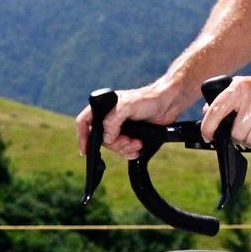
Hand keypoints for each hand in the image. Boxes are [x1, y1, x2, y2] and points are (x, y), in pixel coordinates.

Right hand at [80, 77, 194, 160]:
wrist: (168, 104)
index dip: (82, 136)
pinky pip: (124, 150)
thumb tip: (107, 138)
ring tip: (137, 143)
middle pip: (101, 139)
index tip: (85, 150)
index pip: (84, 122)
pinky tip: (137, 149)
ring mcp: (120, 127)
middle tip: (128, 141)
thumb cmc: (148, 99)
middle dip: (115, 144)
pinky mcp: (130, 135)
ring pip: (113, 146)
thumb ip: (113, 121)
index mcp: (104, 108)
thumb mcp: (127, 107)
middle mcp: (109, 118)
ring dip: (124, 149)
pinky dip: (129, 152)